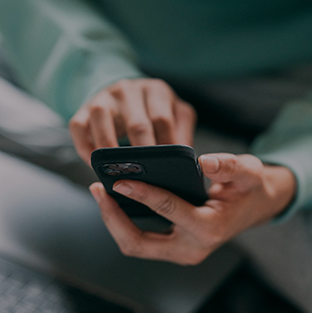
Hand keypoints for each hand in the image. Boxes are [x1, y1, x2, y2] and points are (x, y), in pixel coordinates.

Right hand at [69, 78, 196, 163]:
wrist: (124, 94)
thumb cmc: (153, 111)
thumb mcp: (174, 115)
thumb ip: (183, 133)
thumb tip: (187, 162)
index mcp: (156, 91)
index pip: (162, 120)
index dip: (165, 147)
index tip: (167, 170)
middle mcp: (129, 89)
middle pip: (136, 123)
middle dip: (141, 154)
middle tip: (146, 179)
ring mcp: (104, 97)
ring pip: (102, 120)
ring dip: (109, 151)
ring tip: (118, 174)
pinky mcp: (83, 107)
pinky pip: (78, 126)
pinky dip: (85, 148)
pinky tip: (95, 164)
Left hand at [89, 153, 295, 264]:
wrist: (253, 207)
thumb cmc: (248, 189)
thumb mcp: (248, 172)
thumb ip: (230, 166)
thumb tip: (204, 162)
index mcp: (209, 229)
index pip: (168, 210)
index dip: (142, 193)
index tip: (120, 180)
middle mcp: (191, 248)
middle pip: (139, 243)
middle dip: (113, 218)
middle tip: (99, 190)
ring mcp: (181, 252)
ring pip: (135, 245)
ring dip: (114, 222)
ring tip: (102, 194)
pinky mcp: (173, 247)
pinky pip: (141, 241)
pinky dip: (124, 223)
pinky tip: (118, 201)